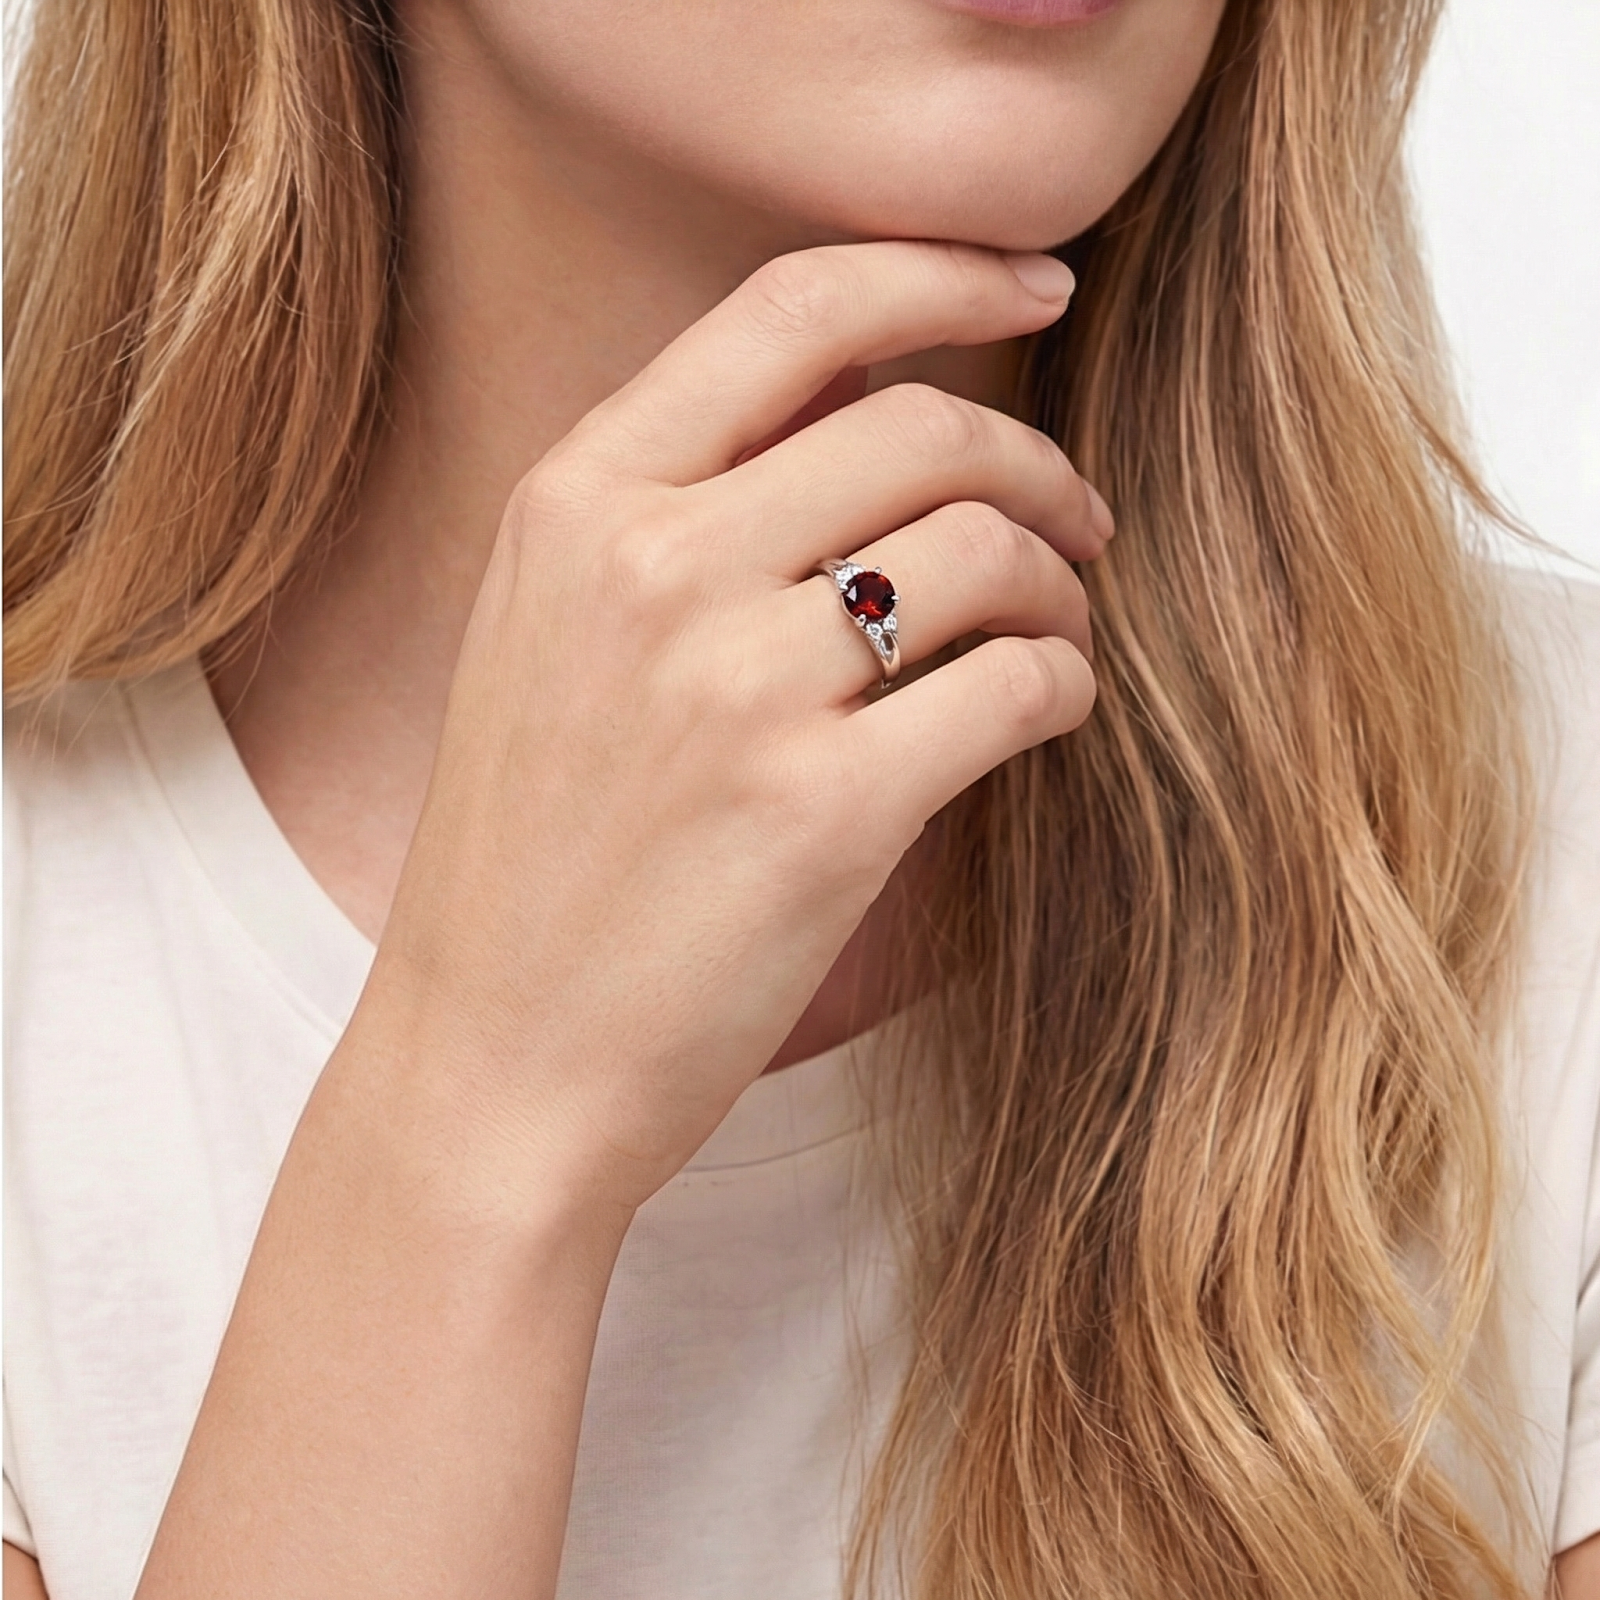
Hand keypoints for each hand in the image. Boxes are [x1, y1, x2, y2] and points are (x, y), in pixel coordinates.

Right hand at [347, 239, 1108, 1215]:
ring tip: (1061, 628)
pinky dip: (1064, 684)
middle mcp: (651, 566)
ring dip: (1062, 580)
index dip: (941, 272)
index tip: (1035, 287)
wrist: (493, 1063)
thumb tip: (871, 412)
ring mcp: (733, 688)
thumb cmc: (533, 857)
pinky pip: (1015, 685)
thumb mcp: (550, 636)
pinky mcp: (821, 813)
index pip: (790, 310)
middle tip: (1081, 521)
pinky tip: (1046, 711)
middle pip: (924, 427)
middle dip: (1038, 462)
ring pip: (985, 549)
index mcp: (577, 501)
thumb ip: (679, 512)